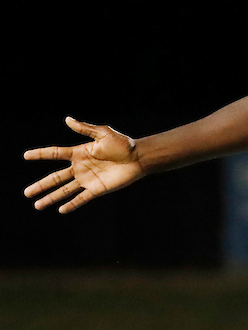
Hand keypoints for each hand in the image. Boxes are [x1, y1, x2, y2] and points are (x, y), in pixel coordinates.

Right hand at [23, 117, 145, 212]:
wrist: (139, 158)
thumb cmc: (123, 144)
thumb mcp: (103, 133)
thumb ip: (85, 128)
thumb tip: (67, 119)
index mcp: (79, 152)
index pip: (55, 153)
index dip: (40, 154)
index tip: (25, 156)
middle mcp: (80, 167)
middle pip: (55, 178)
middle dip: (41, 185)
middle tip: (26, 193)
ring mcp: (87, 179)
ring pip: (65, 190)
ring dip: (51, 198)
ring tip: (37, 205)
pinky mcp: (97, 189)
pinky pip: (81, 198)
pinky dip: (72, 204)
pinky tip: (61, 210)